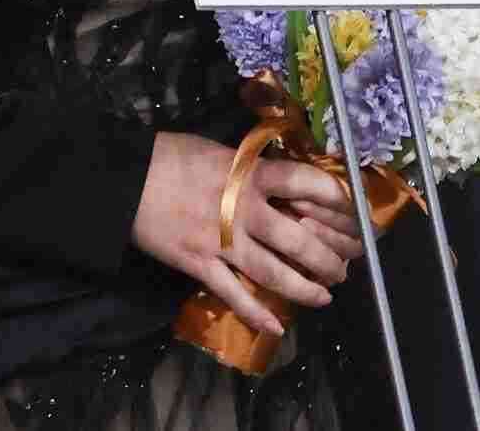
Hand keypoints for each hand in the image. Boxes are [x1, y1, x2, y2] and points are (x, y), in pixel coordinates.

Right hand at [131, 132, 362, 335]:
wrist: (125, 178)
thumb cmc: (171, 155)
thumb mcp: (218, 150)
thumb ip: (249, 167)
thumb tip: (277, 179)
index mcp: (249, 173)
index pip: (306, 184)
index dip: (336, 199)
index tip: (354, 211)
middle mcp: (243, 209)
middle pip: (300, 239)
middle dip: (329, 256)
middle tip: (345, 265)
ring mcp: (222, 241)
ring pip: (274, 273)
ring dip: (305, 288)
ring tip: (325, 295)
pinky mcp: (200, 265)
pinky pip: (234, 295)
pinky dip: (257, 315)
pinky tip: (277, 328)